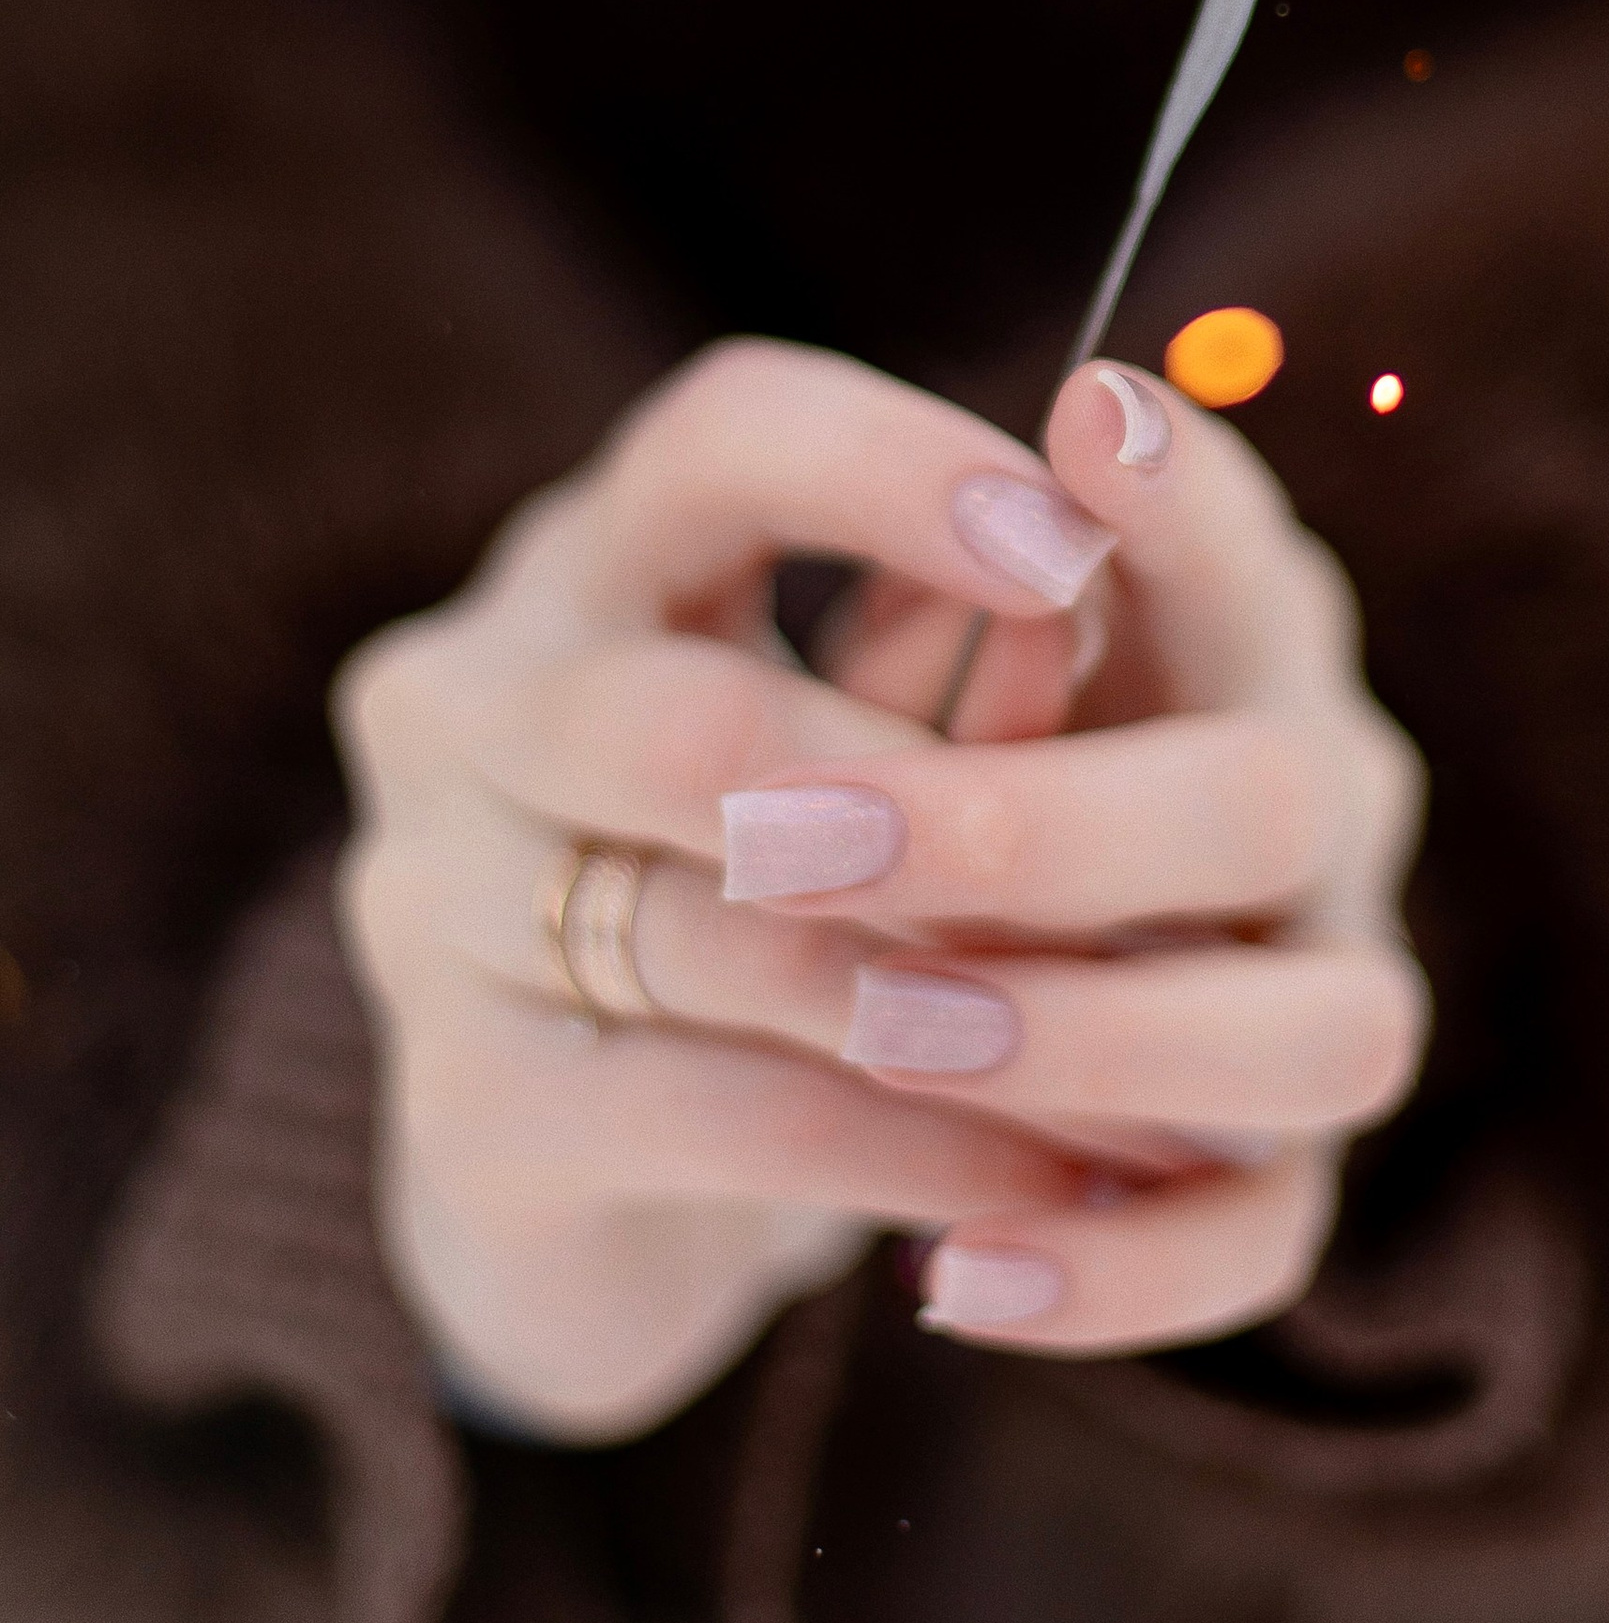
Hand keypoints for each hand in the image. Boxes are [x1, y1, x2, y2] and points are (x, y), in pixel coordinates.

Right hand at [333, 338, 1427, 1439]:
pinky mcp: (462, 1110)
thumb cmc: (824, 891)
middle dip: (948, 816)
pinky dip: (911, 1144)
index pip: (722, 432)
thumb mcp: (924, 738)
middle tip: (1159, 891)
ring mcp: (429, 901)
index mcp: (607, 548)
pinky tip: (1054, 1182)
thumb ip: (997, 658)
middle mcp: (473, 694)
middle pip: (690, 720)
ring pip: (717, 934)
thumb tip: (1085, 600)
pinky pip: (717, 1112)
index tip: (1074, 555)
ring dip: (964, 1002)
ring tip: (1165, 1062)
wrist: (625, 1189)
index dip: (893, 472)